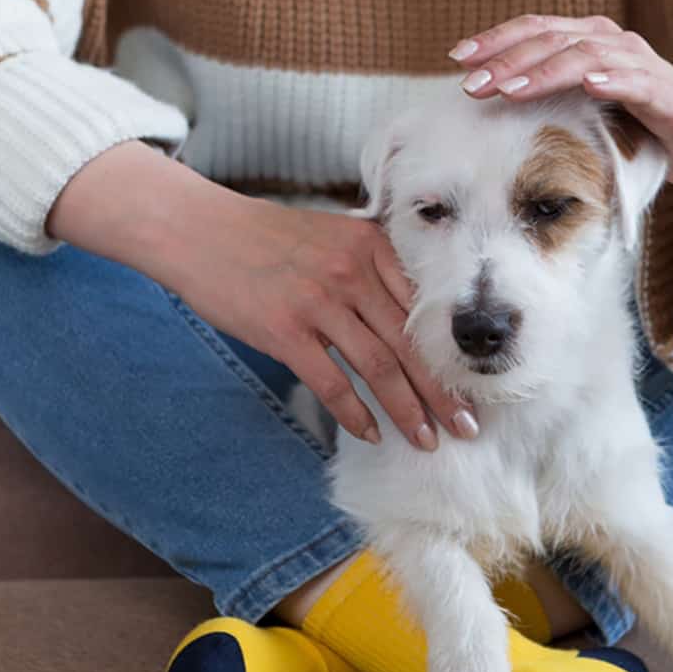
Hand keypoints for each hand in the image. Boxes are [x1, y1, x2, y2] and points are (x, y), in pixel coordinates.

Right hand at [48, 142, 475, 449]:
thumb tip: (409, 318)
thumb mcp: (331, 235)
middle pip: (410, 344)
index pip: (423, 310)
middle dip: (443, 392)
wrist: (198, 230)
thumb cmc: (265, 237)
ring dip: (407, 411)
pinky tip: (370, 432)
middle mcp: (352, 272)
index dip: (450, 355)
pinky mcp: (285, 330)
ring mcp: (318, 301)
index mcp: (370, 246)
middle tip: (468, 428)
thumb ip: (371, 266)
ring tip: (427, 441)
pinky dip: (354, 412)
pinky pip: (331, 381)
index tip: (474, 386)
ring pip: (379, 367)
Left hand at [449, 15, 672, 190]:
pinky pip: (637, 82)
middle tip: (471, 84)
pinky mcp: (668, 95)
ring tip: (512, 88)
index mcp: (590, 41)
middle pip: (553, 40)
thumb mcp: (584, 110)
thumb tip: (487, 106)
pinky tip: (587, 85)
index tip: (457, 58)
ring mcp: (642, 66)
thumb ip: (548, 99)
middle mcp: (614, 43)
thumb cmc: (638, 126)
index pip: (536, 30)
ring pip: (588, 56)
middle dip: (508, 60)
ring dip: (546, 71)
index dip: (496, 39)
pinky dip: (611, 80)